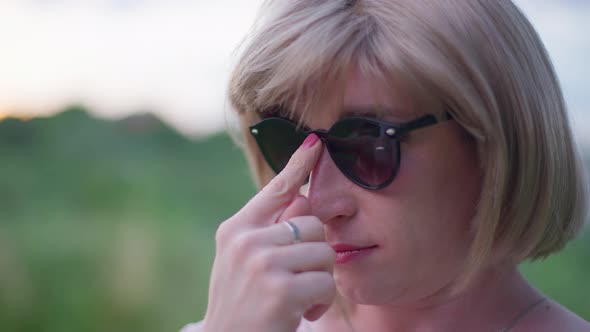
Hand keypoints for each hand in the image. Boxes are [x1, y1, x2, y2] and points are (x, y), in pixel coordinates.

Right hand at [202, 134, 335, 331]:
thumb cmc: (242, 303)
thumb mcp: (246, 261)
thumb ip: (272, 231)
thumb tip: (305, 200)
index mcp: (236, 229)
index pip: (276, 189)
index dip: (299, 164)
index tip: (316, 142)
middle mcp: (246, 239)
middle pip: (314, 224)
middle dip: (315, 255)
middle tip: (296, 280)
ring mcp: (261, 262)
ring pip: (324, 253)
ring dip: (318, 281)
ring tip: (294, 299)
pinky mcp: (280, 289)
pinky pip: (325, 283)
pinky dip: (319, 303)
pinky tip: (297, 314)